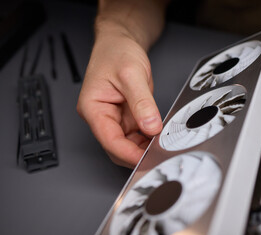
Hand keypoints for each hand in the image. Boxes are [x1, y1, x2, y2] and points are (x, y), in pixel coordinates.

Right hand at [77, 29, 161, 167]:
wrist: (120, 43)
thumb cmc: (116, 53)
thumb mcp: (131, 74)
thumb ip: (141, 102)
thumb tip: (151, 126)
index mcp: (93, 107)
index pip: (109, 139)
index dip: (128, 153)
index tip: (146, 159)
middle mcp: (101, 116)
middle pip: (117, 147)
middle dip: (136, 154)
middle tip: (158, 155)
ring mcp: (114, 118)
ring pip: (127, 144)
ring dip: (143, 148)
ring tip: (162, 146)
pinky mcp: (126, 117)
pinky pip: (136, 135)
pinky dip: (148, 139)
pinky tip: (160, 138)